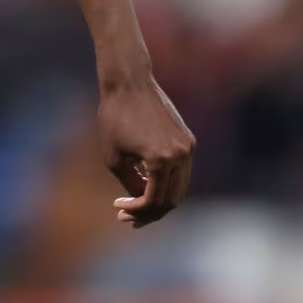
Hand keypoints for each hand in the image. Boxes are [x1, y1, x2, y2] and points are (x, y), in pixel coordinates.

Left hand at [98, 75, 194, 226]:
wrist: (129, 84)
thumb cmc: (114, 117)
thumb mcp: (114, 157)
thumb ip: (130, 184)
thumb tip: (141, 203)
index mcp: (161, 160)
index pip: (154, 200)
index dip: (136, 211)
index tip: (118, 211)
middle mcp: (181, 155)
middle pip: (172, 199)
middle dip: (150, 213)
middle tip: (128, 219)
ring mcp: (188, 147)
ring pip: (180, 187)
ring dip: (160, 199)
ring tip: (137, 206)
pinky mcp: (188, 140)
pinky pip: (181, 171)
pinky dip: (166, 182)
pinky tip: (146, 184)